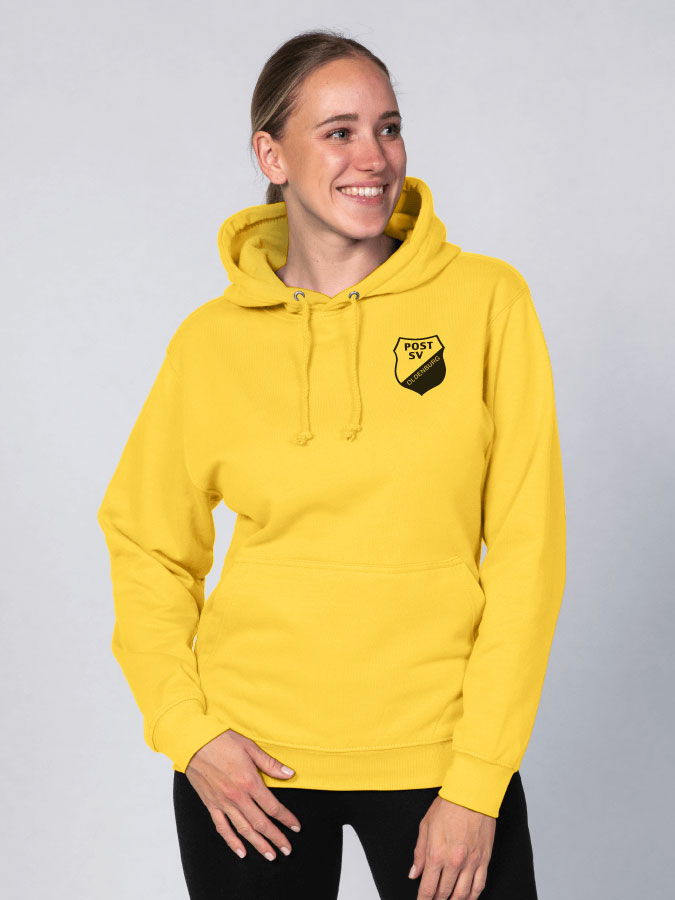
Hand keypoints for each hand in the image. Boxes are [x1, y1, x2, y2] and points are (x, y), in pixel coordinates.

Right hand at [185, 728, 301, 860]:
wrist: (194, 742)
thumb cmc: (222, 740)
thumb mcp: (250, 747)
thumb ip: (270, 764)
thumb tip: (290, 774)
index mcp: (250, 782)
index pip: (273, 807)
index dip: (286, 818)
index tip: (295, 827)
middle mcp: (237, 797)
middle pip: (261, 823)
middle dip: (276, 838)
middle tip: (287, 850)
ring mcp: (223, 803)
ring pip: (244, 829)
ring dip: (258, 844)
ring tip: (270, 855)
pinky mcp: (211, 804)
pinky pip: (222, 828)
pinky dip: (232, 842)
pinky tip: (241, 852)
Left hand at [408, 795, 495, 898]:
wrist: (472, 794)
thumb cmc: (448, 805)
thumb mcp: (425, 826)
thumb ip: (419, 853)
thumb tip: (414, 873)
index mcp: (436, 854)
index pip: (428, 888)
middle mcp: (454, 862)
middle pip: (444, 893)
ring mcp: (471, 863)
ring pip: (462, 895)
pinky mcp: (484, 860)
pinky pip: (479, 886)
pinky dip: (472, 897)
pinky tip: (467, 898)